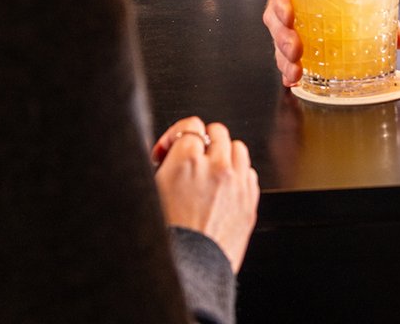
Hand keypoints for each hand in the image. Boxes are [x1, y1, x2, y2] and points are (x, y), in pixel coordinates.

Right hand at [150, 116, 259, 271]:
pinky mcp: (251, 200)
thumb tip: (164, 154)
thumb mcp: (148, 193)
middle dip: (202, 143)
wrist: (189, 273)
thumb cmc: (166, 240)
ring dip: (224, 155)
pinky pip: (250, 172)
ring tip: (209, 173)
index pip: (190, 126)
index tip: (172, 149)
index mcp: (186, 162)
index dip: (178, 137)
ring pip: (238, 148)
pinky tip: (224, 189)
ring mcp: (237, 182)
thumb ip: (160, 165)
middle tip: (190, 160)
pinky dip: (238, 175)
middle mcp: (216, 167)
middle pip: (217, 131)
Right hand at [263, 0, 399, 87]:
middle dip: (283, 37)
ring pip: (276, 40)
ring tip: (295, 72)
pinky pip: (282, 56)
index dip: (281, 2)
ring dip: (283, 58)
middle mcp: (289, 3)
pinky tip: (293, 80)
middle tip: (296, 49)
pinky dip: (286, 70)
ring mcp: (287, 24)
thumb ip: (379, 15)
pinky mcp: (289, 42)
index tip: (290, 15)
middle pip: (274, 19)